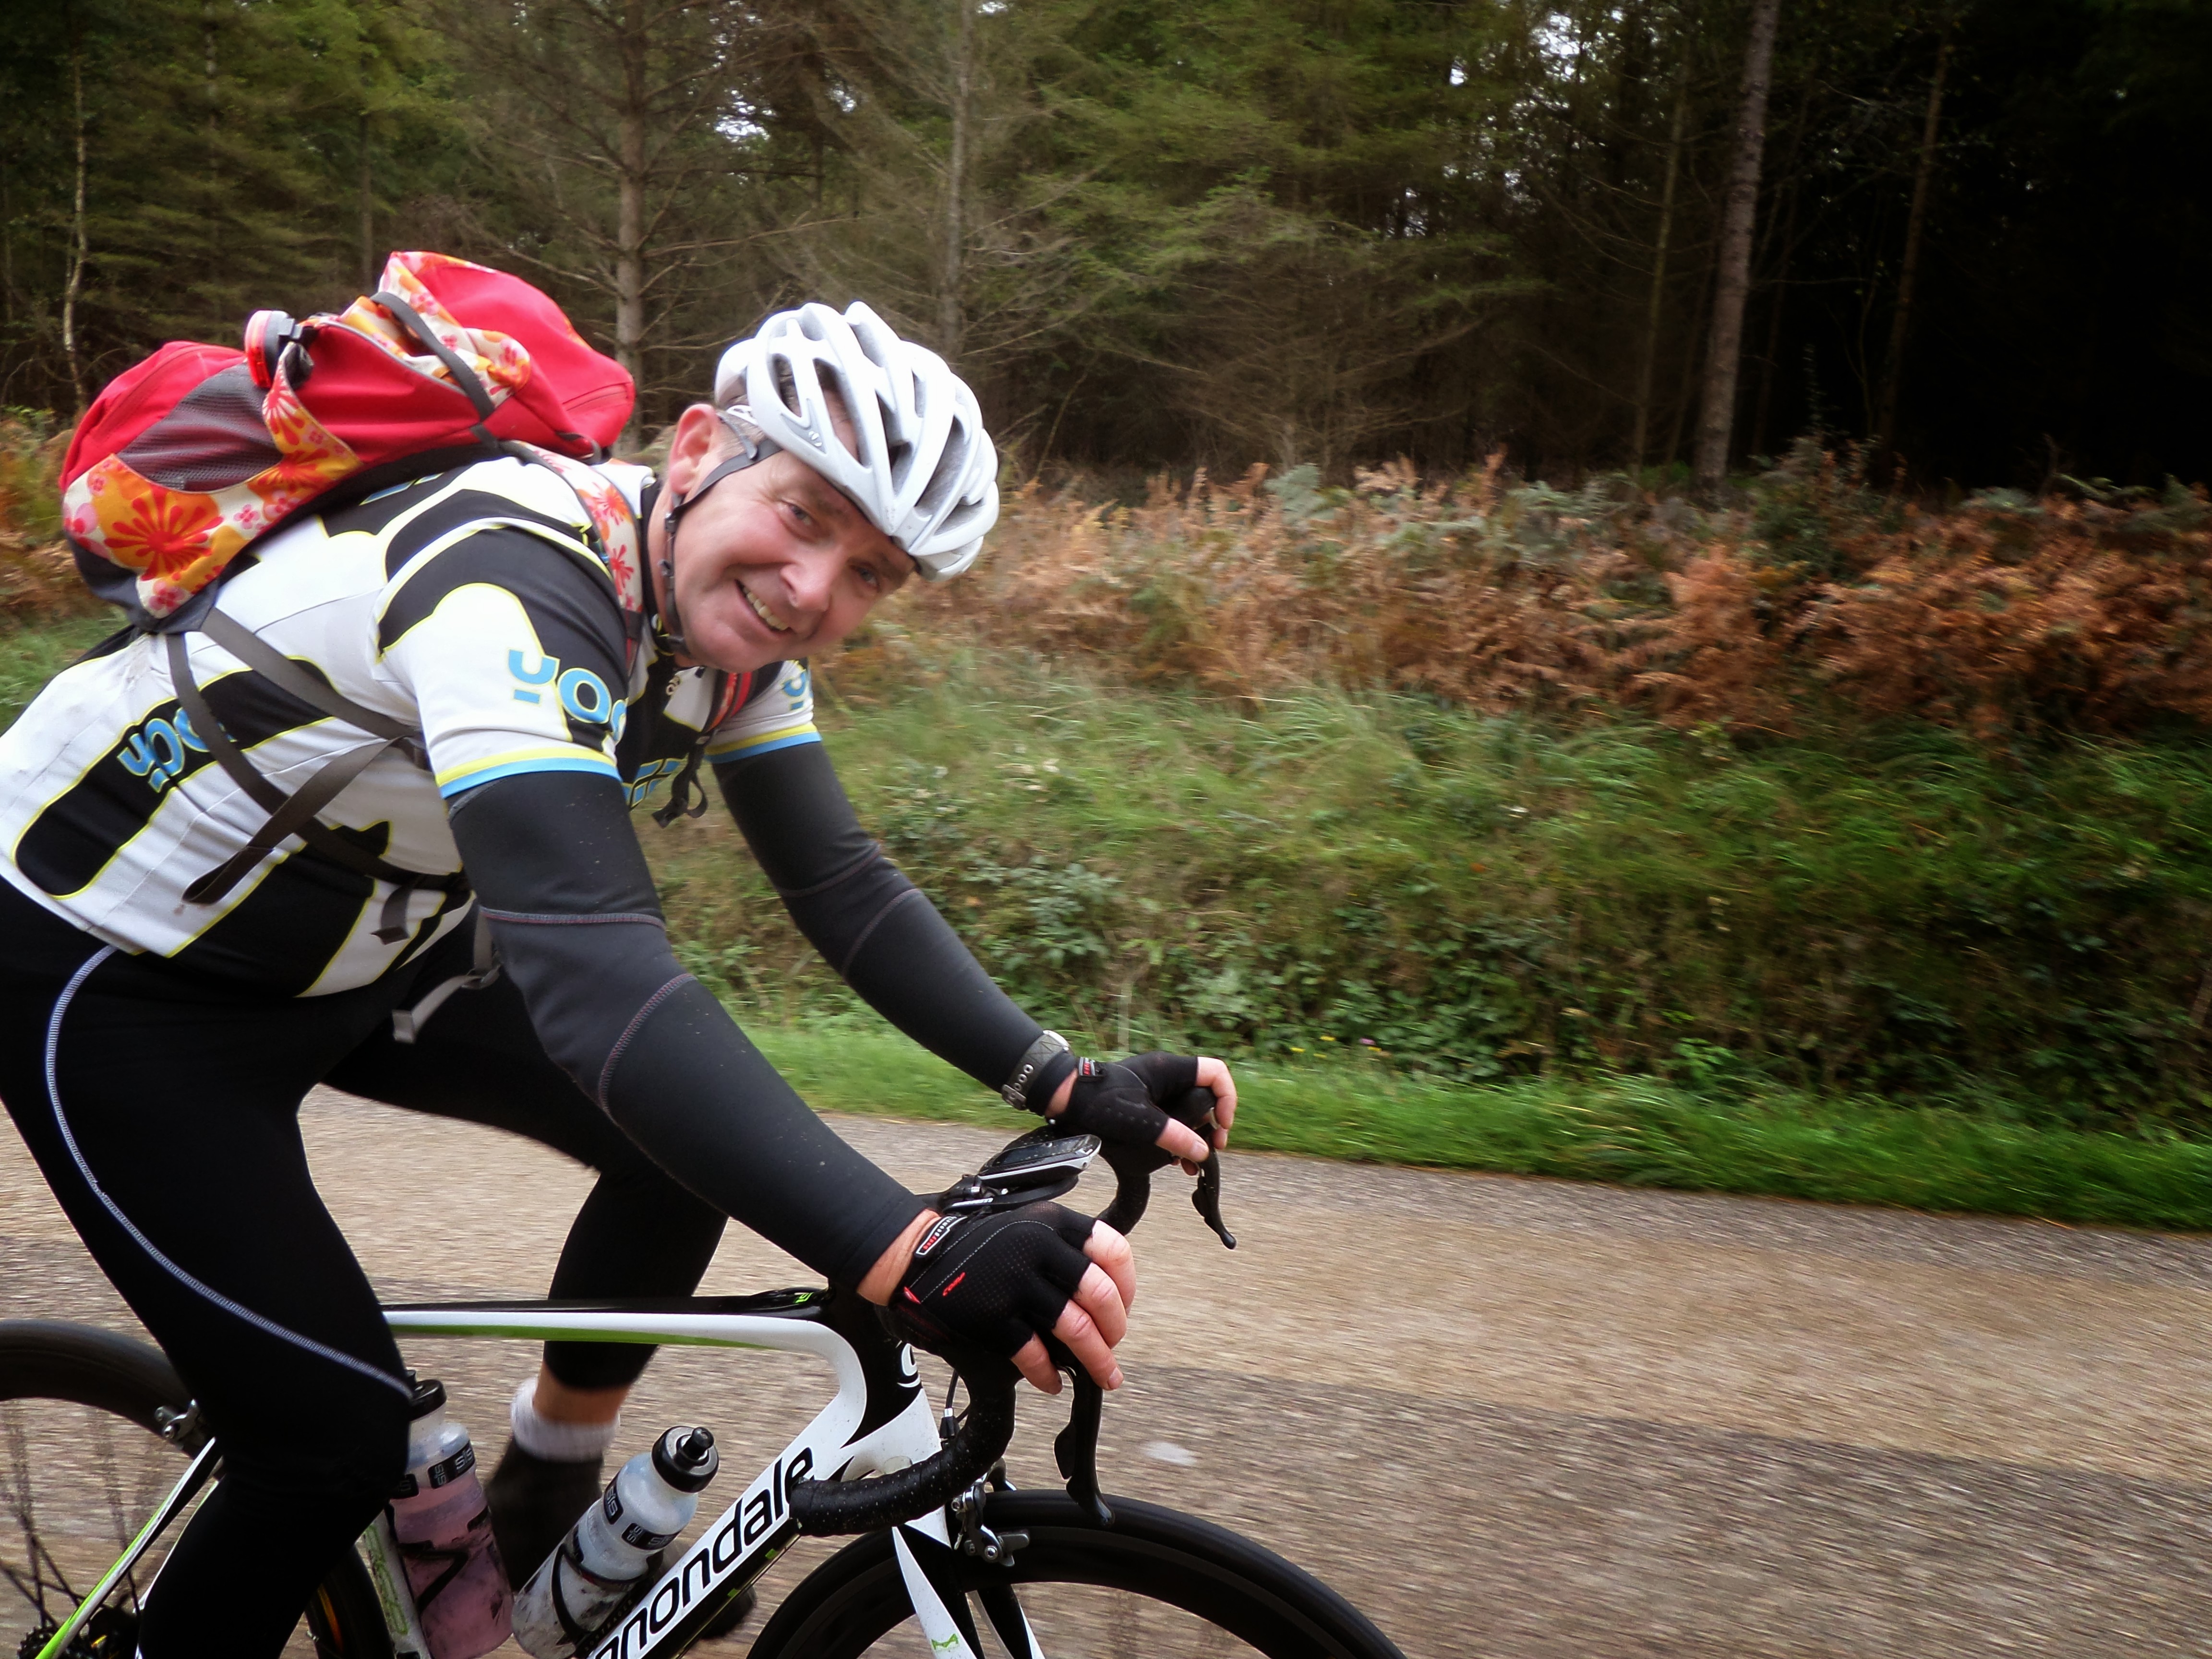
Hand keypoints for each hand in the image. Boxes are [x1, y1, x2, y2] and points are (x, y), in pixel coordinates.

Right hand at [878, 1203, 1136, 1393]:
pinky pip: (1034, 1353)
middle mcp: (1037, 1247)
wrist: (917, 1256)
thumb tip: (1106, 1289)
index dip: (1128, 1285)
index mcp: (1052, 1221)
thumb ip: (1063, 1245)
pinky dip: (1048, 1374)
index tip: (1125, 1306)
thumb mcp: (1025, 1223)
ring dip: (1096, 1359)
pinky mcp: (992, 1315)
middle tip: (1115, 1345)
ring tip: (1103, 1375)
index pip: (1113, 1250)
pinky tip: (1052, 1382)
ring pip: (1075, 1328)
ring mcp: (1014, 1282)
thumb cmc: (976, 1244)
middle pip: (1100, 1294)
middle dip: (1116, 1328)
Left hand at [1046, 1052, 1238, 1171]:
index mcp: (1168, 1069)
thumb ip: (1173, 1135)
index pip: (1216, 1072)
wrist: (1065, 1099)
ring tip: (1193, 1163)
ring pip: (1190, 1110)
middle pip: (1206, 1095)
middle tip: (1213, 1149)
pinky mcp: (1146, 1104)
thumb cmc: (1098, 1102)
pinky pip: (1173, 1118)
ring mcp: (1156, 1090)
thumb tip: (1203, 1151)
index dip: (1227, 1097)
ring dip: (1196, 1136)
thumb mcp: (1138, 1121)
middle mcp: (1166, 1076)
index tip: (1222, 1125)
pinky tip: (1176, 1160)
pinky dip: (1178, 1138)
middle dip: (1213, 1123)